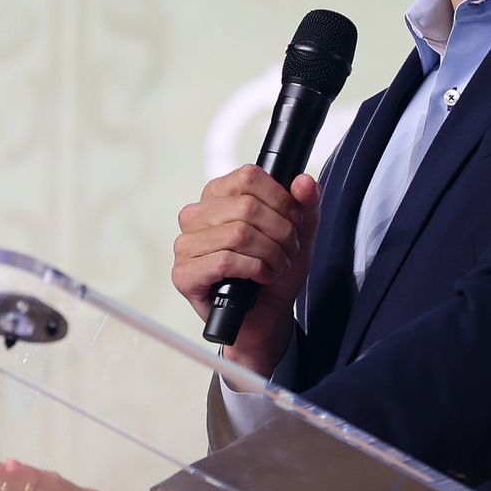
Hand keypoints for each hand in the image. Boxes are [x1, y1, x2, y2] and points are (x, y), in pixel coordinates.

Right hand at [173, 166, 319, 377]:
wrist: (266, 315)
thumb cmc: (274, 271)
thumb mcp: (300, 233)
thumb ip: (307, 204)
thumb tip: (304, 181)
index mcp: (217, 196)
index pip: (248, 176)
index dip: (280, 199)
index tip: (294, 219)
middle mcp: (195, 216)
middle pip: (247, 206)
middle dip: (279, 231)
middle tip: (288, 250)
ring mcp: (185, 245)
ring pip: (238, 233)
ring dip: (269, 253)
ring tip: (276, 265)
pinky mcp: (184, 274)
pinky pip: (225, 260)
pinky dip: (253, 269)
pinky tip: (261, 277)